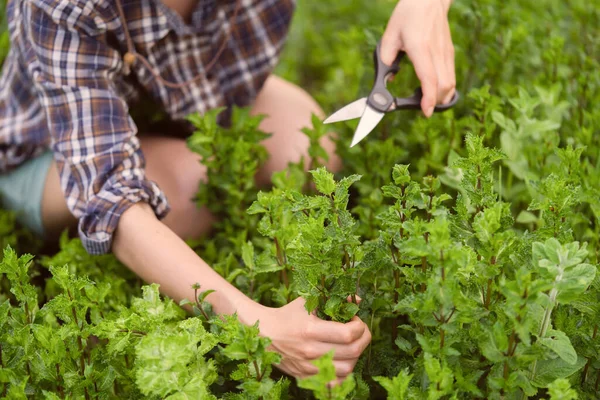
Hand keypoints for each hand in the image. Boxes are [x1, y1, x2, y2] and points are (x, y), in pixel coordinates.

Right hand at [256, 298, 371, 378]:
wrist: (266, 333)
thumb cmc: (288, 315)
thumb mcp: (308, 302)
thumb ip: (333, 300)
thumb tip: (357, 300)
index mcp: (311, 330)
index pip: (348, 334)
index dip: (359, 326)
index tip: (355, 319)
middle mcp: (311, 351)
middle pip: (353, 352)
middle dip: (364, 338)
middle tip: (359, 331)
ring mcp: (309, 367)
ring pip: (348, 369)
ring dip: (356, 355)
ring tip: (351, 344)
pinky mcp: (307, 376)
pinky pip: (335, 383)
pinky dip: (344, 374)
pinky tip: (342, 360)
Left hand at [381, 0, 454, 116]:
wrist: (429, 0)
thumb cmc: (408, 15)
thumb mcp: (390, 35)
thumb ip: (385, 58)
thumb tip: (388, 79)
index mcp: (420, 48)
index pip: (429, 78)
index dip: (429, 98)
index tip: (426, 111)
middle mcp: (436, 52)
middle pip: (444, 86)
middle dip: (435, 103)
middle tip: (423, 109)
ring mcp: (446, 53)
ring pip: (451, 83)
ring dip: (442, 98)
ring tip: (428, 103)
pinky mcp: (449, 53)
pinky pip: (451, 76)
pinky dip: (445, 88)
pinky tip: (434, 91)